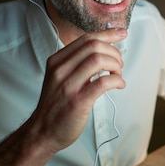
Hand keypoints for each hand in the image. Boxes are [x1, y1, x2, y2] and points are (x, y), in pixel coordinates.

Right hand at [26, 27, 127, 152]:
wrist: (42, 132)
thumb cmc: (56, 105)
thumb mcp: (59, 77)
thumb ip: (76, 63)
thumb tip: (103, 49)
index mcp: (57, 61)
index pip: (86, 38)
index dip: (107, 34)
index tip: (121, 33)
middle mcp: (60, 69)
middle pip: (94, 46)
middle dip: (113, 52)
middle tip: (119, 64)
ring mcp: (68, 85)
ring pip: (99, 60)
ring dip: (116, 65)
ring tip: (118, 75)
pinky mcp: (78, 101)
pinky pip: (103, 82)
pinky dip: (117, 80)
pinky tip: (119, 85)